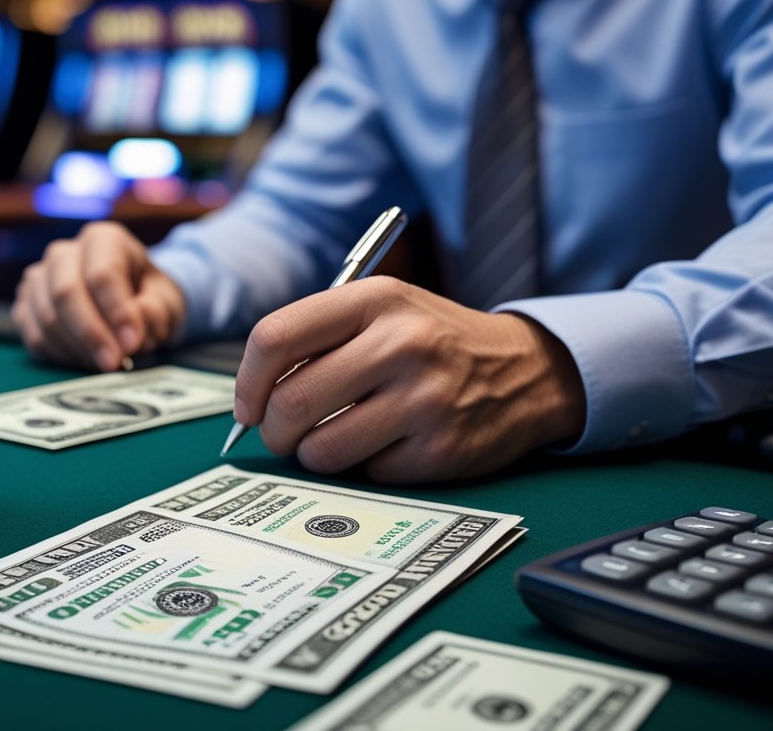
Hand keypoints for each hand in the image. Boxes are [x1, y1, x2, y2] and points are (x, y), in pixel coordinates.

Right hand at [11, 222, 186, 370]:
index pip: (102, 273)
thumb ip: (155, 312)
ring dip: (77, 349)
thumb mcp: (166, 301)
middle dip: (90, 334)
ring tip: (106, 364)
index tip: (132, 343)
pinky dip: (61, 356)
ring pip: (47, 318)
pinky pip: (35, 337)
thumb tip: (133, 332)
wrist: (128, 301)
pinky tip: (85, 361)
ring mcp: (38, 278)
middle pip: (65, 292)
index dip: (116, 311)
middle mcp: (63, 253)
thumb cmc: (147, 297)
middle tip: (113, 363)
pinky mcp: (25, 307)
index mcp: (102, 239)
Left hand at [233, 276, 585, 482]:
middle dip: (273, 430)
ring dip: (314, 454)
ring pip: (322, 449)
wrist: (525, 370)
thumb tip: (250, 398)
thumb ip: (317, 338)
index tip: (247, 406)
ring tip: (334, 439)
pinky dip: (365, 467)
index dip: (246, 381)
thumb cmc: (432, 341)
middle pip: (291, 402)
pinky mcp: (442, 450)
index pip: (275, 337)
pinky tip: (389, 444)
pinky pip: (367, 473)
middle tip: (283, 434)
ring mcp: (425, 399)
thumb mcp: (382, 311)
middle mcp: (401, 344)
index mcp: (375, 300)